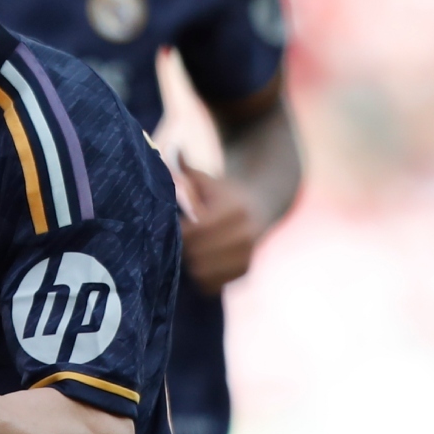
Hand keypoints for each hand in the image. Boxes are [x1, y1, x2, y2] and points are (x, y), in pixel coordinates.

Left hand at [178, 157, 261, 291]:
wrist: (264, 204)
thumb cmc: (224, 191)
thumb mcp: (206, 179)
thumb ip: (186, 168)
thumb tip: (172, 149)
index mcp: (232, 211)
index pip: (194, 233)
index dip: (177, 234)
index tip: (169, 230)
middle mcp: (245, 235)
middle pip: (198, 256)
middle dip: (182, 252)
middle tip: (173, 245)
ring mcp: (249, 256)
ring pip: (204, 274)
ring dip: (191, 267)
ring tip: (186, 254)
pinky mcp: (247, 271)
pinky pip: (214, 285)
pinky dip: (203, 279)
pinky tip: (199, 264)